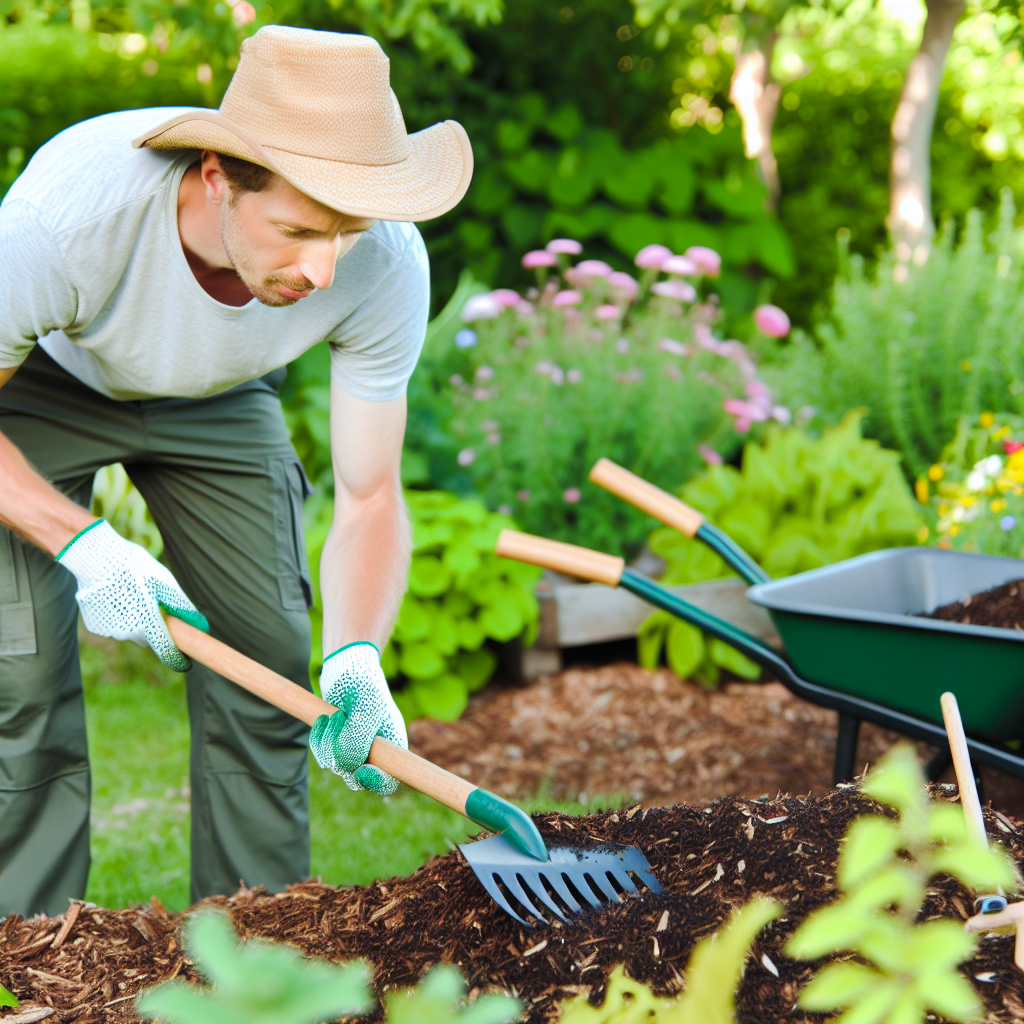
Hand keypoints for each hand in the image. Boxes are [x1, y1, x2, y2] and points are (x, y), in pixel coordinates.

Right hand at [57, 519, 208, 671]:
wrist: (97, 559)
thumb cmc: (137, 569)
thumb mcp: (166, 585)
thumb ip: (183, 609)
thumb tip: (201, 628)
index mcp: (148, 624)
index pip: (167, 652)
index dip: (178, 659)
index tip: (186, 662)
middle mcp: (128, 633)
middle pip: (149, 639)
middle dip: (154, 629)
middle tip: (154, 606)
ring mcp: (109, 631)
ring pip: (130, 632)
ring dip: (135, 621)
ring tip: (131, 595)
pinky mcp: (96, 626)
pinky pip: (114, 626)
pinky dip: (118, 616)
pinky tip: (115, 597)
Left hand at [308, 642, 406, 794]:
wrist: (346, 665)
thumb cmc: (363, 683)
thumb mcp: (366, 709)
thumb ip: (357, 740)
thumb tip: (345, 764)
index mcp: (392, 744)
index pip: (389, 780)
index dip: (376, 782)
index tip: (362, 770)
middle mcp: (375, 750)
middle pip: (358, 777)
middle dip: (343, 756)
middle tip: (340, 722)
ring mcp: (355, 747)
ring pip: (337, 766)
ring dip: (328, 743)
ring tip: (333, 715)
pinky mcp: (337, 741)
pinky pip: (324, 754)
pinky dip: (319, 740)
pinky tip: (323, 719)